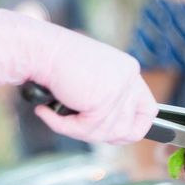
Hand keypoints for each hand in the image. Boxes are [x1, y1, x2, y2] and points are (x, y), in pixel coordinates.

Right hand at [0, 3, 157, 144]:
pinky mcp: (103, 100)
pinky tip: (46, 112)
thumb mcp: (90, 81)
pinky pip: (86, 130)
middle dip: (97, 134)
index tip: (115, 136)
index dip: (134, 129)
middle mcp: (129, 77)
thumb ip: (106, 103)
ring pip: (105, 133)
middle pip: (125, 128)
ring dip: (76, 130)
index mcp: (128, 70)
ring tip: (54, 114)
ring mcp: (119, 88)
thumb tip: (115, 134)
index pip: (148, 111)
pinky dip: (62, 126)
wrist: (36, 47)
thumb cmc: (54, 62)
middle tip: (72, 125)